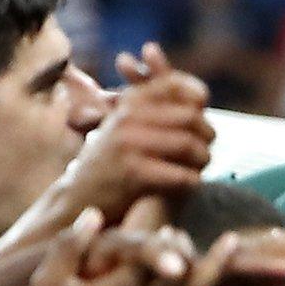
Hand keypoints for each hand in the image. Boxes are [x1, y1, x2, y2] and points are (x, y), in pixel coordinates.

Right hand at [60, 43, 213, 216]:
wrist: (78, 201)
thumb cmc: (112, 165)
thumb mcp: (127, 127)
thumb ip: (158, 109)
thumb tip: (203, 96)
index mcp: (127, 103)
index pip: (173, 84)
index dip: (196, 95)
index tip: (202, 112)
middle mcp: (126, 118)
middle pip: (189, 116)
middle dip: (206, 134)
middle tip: (205, 150)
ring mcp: (128, 144)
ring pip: (188, 144)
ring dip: (202, 159)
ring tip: (199, 168)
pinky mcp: (132, 174)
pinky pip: (181, 175)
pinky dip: (192, 181)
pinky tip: (190, 184)